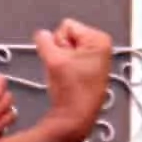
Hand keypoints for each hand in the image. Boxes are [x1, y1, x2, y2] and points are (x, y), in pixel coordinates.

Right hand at [36, 18, 114, 141]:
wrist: (76, 115)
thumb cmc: (72, 90)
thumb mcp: (54, 59)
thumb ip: (44, 41)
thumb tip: (41, 34)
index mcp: (98, 39)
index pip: (66, 26)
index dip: (58, 41)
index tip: (63, 59)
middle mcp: (101, 46)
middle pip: (67, 36)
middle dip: (60, 50)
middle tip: (64, 68)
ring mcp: (96, 57)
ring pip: (66, 48)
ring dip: (61, 59)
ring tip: (66, 74)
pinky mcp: (91, 67)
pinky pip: (70, 58)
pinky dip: (65, 66)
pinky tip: (68, 78)